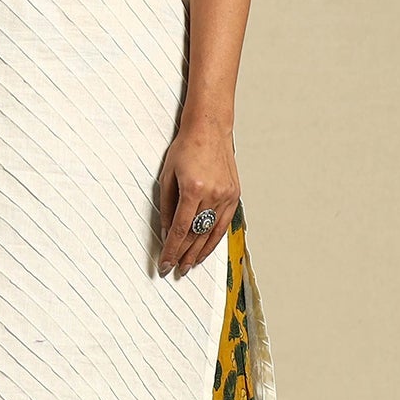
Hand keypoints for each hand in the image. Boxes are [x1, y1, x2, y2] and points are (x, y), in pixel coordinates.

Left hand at [156, 124, 236, 277]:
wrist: (209, 130)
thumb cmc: (186, 148)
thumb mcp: (167, 176)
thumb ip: (166, 206)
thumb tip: (166, 232)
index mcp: (193, 188)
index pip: (180, 229)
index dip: (172, 249)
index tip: (165, 263)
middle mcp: (212, 194)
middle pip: (196, 234)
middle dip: (184, 254)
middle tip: (176, 269)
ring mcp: (226, 196)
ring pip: (211, 233)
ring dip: (199, 252)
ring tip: (189, 266)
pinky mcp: (234, 195)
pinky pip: (223, 224)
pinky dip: (214, 240)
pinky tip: (205, 250)